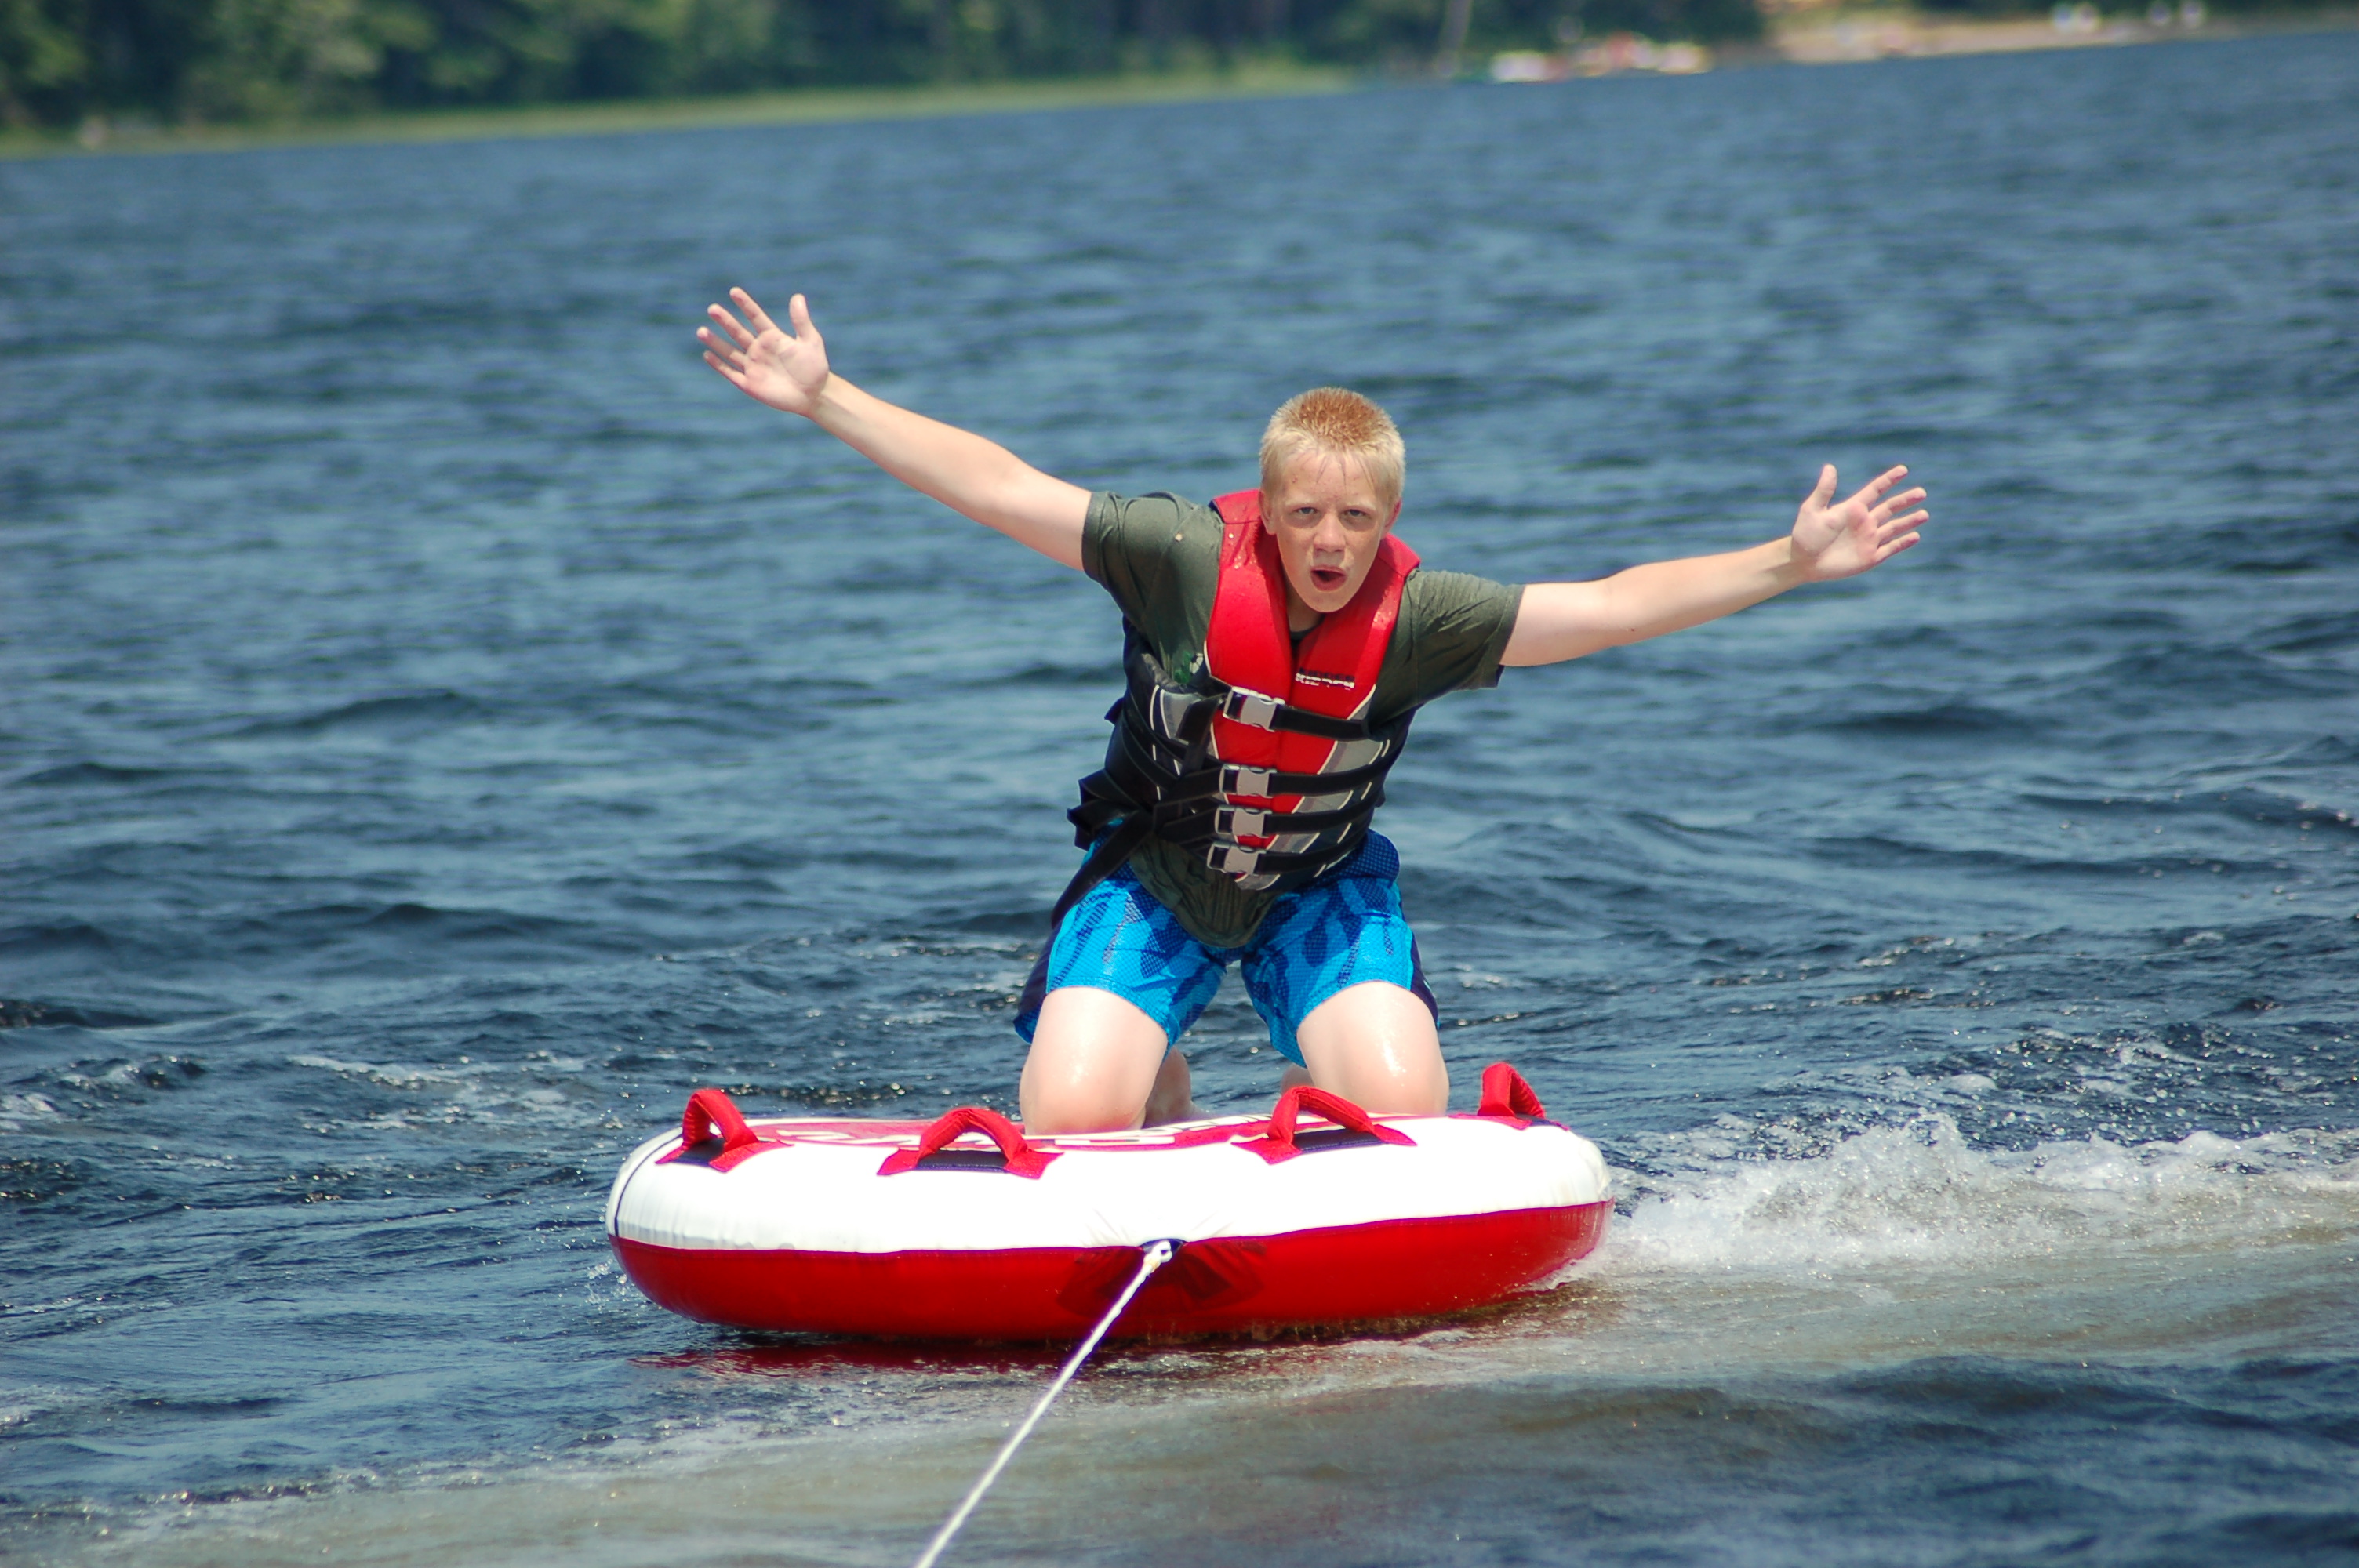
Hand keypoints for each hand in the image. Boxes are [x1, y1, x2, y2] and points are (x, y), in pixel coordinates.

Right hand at [698, 288, 829, 415]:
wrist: (814, 395)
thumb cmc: (815, 368)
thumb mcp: (811, 341)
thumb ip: (801, 321)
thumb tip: (797, 296)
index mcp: (772, 338)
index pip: (755, 317)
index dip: (746, 305)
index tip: (734, 292)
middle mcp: (759, 350)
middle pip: (738, 332)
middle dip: (725, 321)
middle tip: (712, 308)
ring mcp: (753, 366)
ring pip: (729, 351)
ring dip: (716, 342)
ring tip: (701, 331)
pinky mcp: (749, 384)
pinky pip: (730, 373)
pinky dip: (719, 365)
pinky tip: (707, 355)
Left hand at [1790, 464, 1926, 580]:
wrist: (1802, 562)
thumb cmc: (1805, 535)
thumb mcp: (1813, 510)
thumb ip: (1824, 490)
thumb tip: (1830, 467)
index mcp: (1852, 509)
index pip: (1875, 491)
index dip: (1889, 480)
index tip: (1903, 469)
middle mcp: (1864, 522)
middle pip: (1890, 508)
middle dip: (1905, 500)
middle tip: (1921, 492)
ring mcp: (1868, 539)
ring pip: (1894, 528)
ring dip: (1909, 521)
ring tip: (1924, 514)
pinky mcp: (1870, 557)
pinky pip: (1890, 548)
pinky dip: (1903, 543)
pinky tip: (1915, 536)